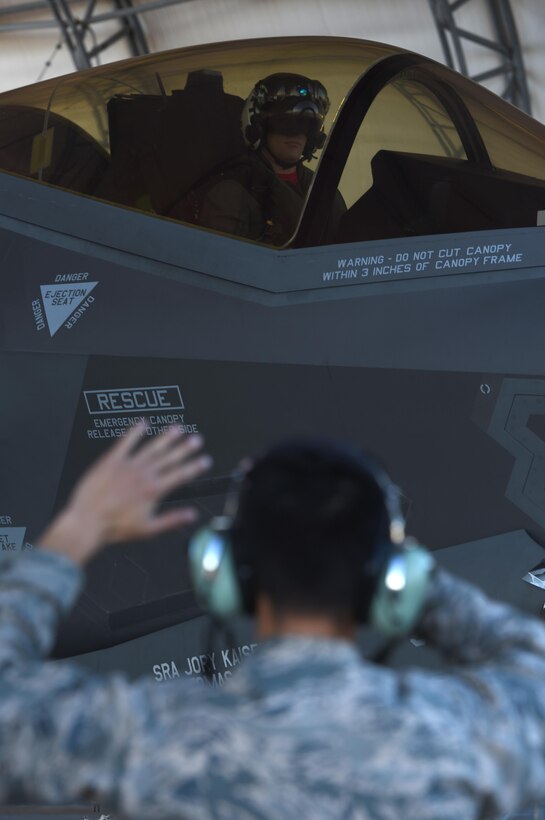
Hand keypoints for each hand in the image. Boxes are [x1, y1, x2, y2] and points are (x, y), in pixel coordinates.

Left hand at [38, 423, 211, 564]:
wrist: (88, 521)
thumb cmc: (115, 527)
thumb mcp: (148, 529)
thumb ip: (172, 520)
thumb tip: (191, 515)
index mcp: (154, 490)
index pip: (180, 475)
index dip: (195, 467)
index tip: (205, 460)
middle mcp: (144, 474)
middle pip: (169, 458)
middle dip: (185, 448)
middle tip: (197, 439)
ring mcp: (128, 465)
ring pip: (152, 447)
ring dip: (166, 437)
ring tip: (178, 428)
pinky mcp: (112, 461)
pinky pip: (125, 442)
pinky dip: (135, 432)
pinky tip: (143, 423)